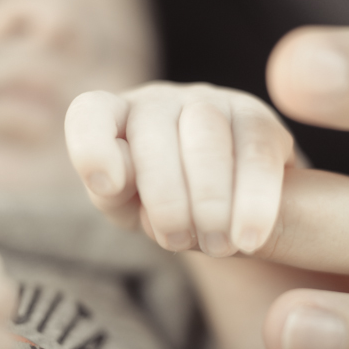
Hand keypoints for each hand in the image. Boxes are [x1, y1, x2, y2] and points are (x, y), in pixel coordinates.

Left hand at [65, 82, 293, 256]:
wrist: (225, 209)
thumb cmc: (165, 210)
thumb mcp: (132, 211)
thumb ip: (120, 199)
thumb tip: (138, 200)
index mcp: (116, 121)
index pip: (91, 113)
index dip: (93, 146)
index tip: (109, 188)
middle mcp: (159, 102)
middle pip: (153, 130)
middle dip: (165, 194)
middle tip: (177, 241)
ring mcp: (210, 102)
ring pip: (206, 135)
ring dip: (210, 198)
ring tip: (218, 246)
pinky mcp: (257, 117)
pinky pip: (256, 150)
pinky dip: (253, 198)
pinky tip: (248, 237)